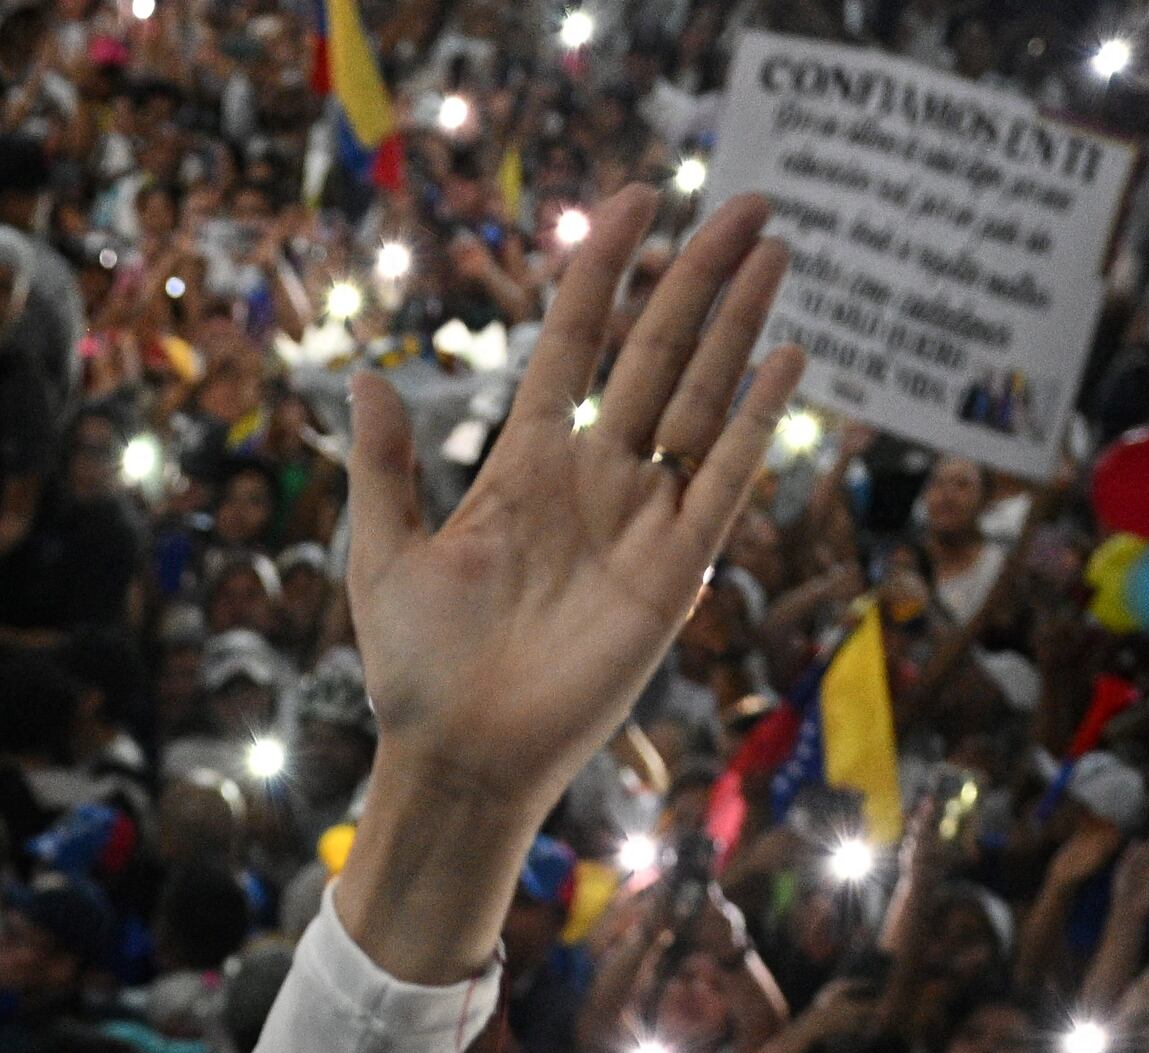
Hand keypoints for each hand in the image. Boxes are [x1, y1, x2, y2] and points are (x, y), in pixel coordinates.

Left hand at [334, 189, 801, 978]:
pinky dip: (756, 419)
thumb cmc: (416, 669)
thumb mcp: (384, 557)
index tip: (635, 199)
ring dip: (738, 325)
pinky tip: (787, 354)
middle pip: (658, 354)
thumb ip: (384, 467)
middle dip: (699, 277)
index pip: (574, 343)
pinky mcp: (673, 570)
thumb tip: (361, 378)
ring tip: (774, 249)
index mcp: (524, 464)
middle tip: (749, 202)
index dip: (603, 271)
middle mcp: (592, 479)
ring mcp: (639, 520)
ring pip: (701, 400)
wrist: (459, 757)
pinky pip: (723, 480)